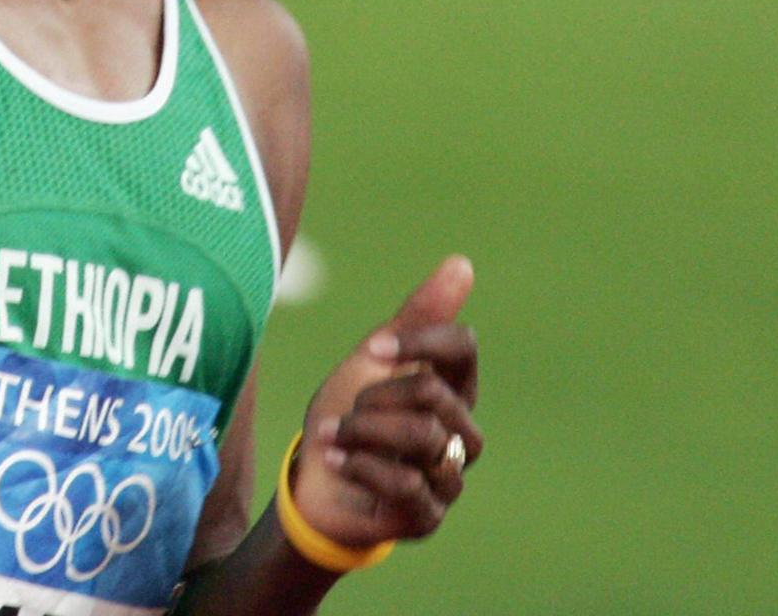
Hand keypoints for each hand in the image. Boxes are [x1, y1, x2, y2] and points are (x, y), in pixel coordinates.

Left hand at [289, 254, 482, 548]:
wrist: (314, 480)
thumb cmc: (350, 413)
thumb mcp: (373, 360)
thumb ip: (417, 318)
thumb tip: (463, 263)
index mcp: (454, 388)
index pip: (462, 346)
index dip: (417, 343)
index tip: (372, 350)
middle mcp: (463, 432)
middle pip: (433, 394)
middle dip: (374, 398)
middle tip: (347, 410)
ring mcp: (449, 476)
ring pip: (421, 438)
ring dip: (360, 432)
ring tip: (332, 435)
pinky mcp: (428, 515)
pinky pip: (406, 484)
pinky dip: (360, 466)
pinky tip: (337, 460)